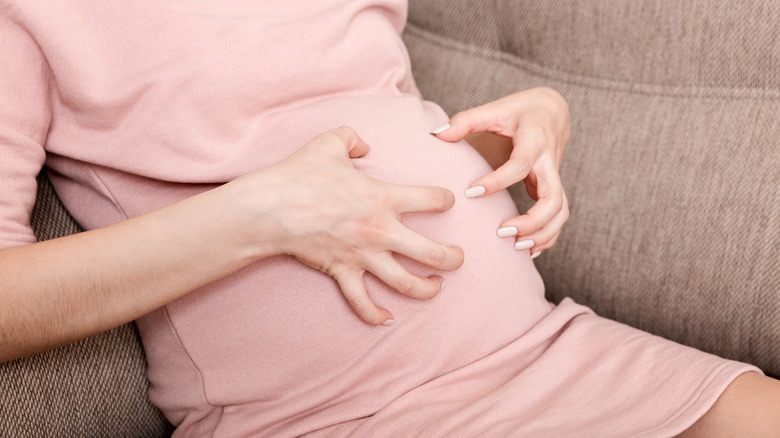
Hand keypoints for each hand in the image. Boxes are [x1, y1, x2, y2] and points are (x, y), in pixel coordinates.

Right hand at [230, 127, 464, 325]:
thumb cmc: (300, 174)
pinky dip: (375, 315)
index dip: (446, 199)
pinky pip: (362, 302)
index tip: (446, 201)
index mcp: (385, 197)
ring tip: (438, 287)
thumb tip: (363, 145)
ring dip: (428, 288)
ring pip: (406, 283)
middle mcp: (381, 230)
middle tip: (458, 257)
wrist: (270, 207)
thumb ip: (352, 137)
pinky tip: (387, 320)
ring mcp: (363, 256)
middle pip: (432, 253)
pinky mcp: (343, 272)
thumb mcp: (329, 142)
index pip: (433, 200)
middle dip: (453, 258)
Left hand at [432, 87, 569, 256]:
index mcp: (534, 141)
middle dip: (531, 221)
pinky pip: (558, 217)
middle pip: (553, 199)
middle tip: (501, 232)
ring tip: (515, 247)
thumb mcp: (495, 109)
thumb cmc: (520, 110)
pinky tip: (527, 250)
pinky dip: (547, 236)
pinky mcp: (554, 188)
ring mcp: (554, 177)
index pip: (519, 165)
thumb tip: (436, 133)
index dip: (497, 181)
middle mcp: (549, 162)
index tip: (471, 192)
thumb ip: (466, 121)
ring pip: (561, 212)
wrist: (552, 110)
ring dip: (542, 233)